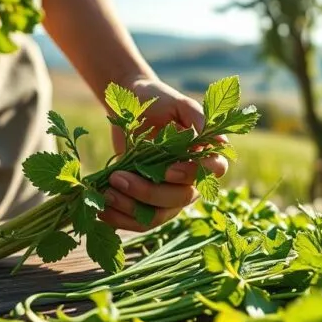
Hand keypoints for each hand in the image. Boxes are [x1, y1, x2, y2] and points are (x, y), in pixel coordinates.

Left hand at [99, 77, 228, 231]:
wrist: (127, 106)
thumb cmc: (155, 100)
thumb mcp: (176, 103)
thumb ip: (196, 117)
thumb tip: (220, 142)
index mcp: (203, 154)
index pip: (212, 172)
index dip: (191, 175)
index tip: (167, 170)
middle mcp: (190, 179)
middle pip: (181, 199)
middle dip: (149, 192)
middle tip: (118, 178)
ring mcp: (169, 194)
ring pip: (158, 215)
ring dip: (131, 208)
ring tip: (106, 192)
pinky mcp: (147, 203)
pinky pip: (139, 221)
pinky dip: (120, 219)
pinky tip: (101, 209)